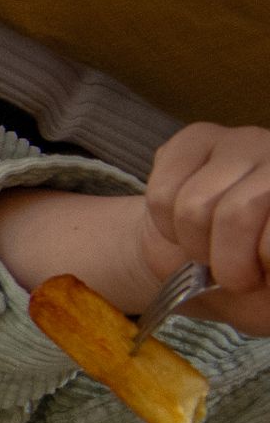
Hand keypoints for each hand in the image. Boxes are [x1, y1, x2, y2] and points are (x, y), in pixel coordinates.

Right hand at [141, 126, 269, 332]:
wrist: (206, 265)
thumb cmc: (257, 284)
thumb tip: (261, 252)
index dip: (264, 260)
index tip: (263, 278)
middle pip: (237, 213)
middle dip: (227, 262)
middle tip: (235, 278)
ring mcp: (247, 142)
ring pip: (193, 204)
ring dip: (194, 245)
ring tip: (210, 251)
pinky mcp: (198, 138)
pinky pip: (163, 191)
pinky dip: (165, 225)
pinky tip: (187, 225)